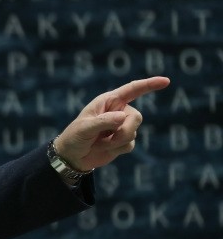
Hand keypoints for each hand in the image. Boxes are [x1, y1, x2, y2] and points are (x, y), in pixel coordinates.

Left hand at [54, 76, 170, 170]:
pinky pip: (130, 145)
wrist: (72, 157)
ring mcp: (121, 127)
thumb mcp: (84, 128)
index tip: (166, 81)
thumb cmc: (74, 137)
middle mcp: (118, 111)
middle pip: (137, 117)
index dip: (149, 85)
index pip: (132, 90)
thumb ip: (103, 121)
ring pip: (133, 132)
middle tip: (107, 137)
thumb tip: (123, 117)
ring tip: (98, 142)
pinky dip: (117, 149)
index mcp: (108, 101)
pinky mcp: (123, 141)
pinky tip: (104, 148)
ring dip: (116, 141)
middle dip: (125, 130)